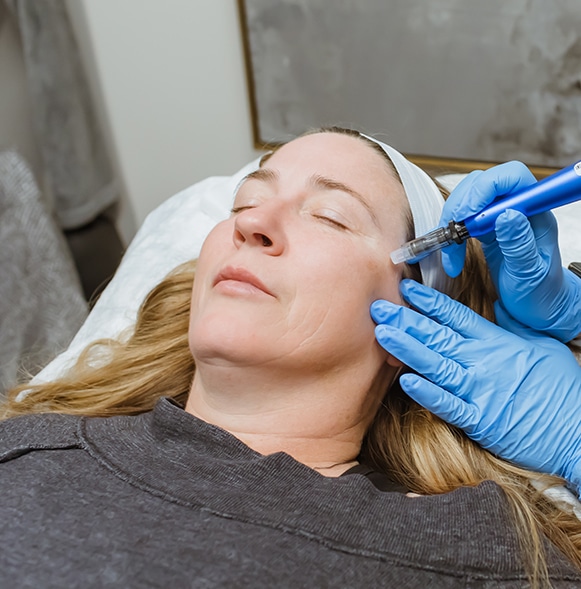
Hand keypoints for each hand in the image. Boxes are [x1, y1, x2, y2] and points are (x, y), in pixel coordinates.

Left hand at [371, 280, 580, 494]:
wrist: (578, 432)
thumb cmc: (564, 390)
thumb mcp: (543, 347)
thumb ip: (514, 327)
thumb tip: (496, 308)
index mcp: (497, 342)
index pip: (456, 316)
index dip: (428, 302)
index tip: (406, 289)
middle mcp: (484, 362)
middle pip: (438, 336)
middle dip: (406, 320)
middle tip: (379, 307)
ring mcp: (481, 391)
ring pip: (436, 364)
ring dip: (407, 348)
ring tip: (383, 333)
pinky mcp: (480, 420)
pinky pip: (448, 405)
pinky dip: (427, 393)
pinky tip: (406, 380)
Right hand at [439, 162, 580, 341]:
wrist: (538, 309)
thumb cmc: (542, 293)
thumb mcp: (531, 273)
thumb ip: (520, 243)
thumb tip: (506, 214)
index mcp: (536, 213)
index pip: (512, 178)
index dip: (485, 188)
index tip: (467, 214)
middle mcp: (517, 209)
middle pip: (482, 184)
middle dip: (461, 206)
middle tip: (452, 233)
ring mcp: (500, 218)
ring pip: (467, 202)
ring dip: (451, 225)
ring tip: (450, 254)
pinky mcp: (486, 231)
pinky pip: (462, 222)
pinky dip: (450, 238)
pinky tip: (451, 258)